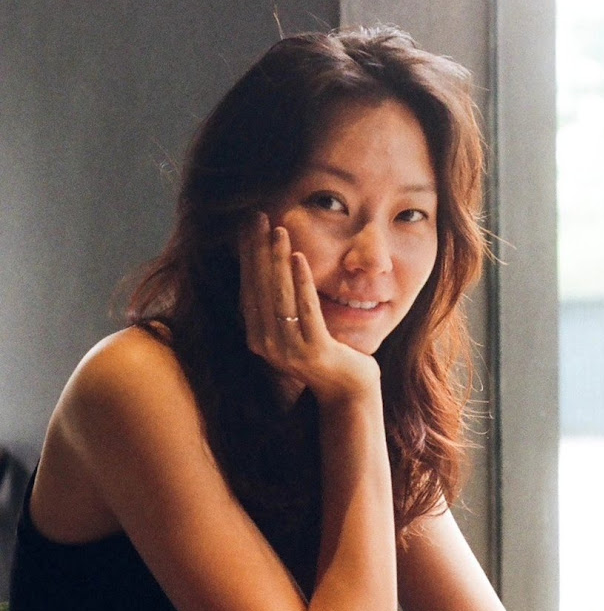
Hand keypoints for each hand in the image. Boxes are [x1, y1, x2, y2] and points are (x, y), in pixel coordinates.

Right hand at [238, 213, 380, 404]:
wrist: (349, 392)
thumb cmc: (325, 355)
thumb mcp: (297, 329)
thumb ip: (282, 306)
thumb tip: (272, 267)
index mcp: (259, 337)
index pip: (248, 288)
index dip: (246, 256)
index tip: (247, 226)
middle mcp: (268, 345)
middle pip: (259, 288)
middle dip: (257, 250)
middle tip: (256, 218)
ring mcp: (290, 350)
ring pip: (279, 297)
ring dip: (277, 261)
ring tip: (278, 231)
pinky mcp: (315, 351)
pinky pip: (306, 310)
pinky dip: (301, 282)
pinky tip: (299, 257)